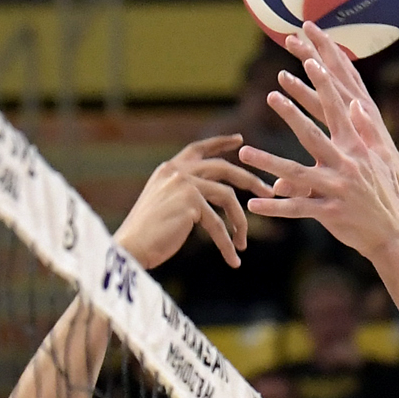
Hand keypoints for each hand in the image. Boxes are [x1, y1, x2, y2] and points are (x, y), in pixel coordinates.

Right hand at [113, 135, 269, 268]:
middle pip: (225, 169)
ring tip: (243, 242)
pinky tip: (233, 258)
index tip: (240, 139)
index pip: (199, 148)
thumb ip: (183, 192)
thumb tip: (210, 197)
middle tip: (269, 191)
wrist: (129, 247)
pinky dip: (227, 244)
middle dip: (250, 180)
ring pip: (228, 198)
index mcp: (169, 169)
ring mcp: (184, 184)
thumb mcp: (164, 203)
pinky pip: (218, 224)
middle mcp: (177, 171)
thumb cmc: (146, 234)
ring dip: (239, 222)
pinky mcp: (190, 203)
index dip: (221, 142)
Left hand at [241, 29, 398, 257]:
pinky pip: (298, 209)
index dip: (324, 86)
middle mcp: (347, 165)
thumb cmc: (384, 193)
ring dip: (269, 162)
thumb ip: (366, 131)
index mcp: (356, 149)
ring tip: (245, 151)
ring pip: (298, 173)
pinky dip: (276, 207)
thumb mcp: (379, 159)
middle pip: (313, 135)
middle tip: (271, 95)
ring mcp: (338, 189)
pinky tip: (254, 204)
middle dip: (292, 114)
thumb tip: (357, 103)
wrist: (395, 233)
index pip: (337, 111)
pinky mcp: (331, 213)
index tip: (311, 61)